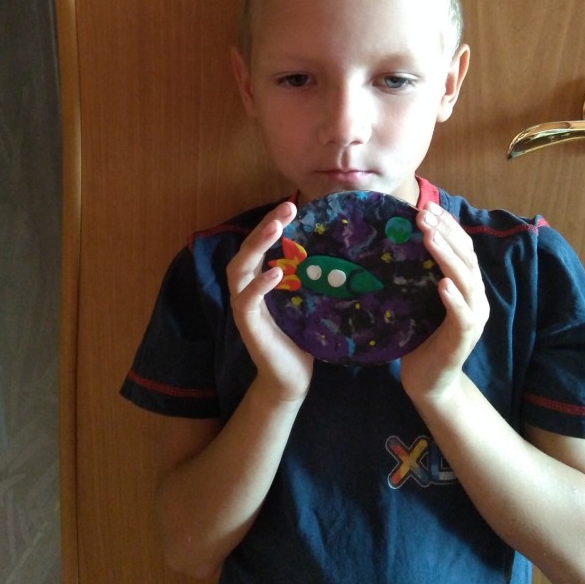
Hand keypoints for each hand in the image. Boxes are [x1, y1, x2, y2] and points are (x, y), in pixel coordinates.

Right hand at [227, 200, 314, 404]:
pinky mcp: (248, 325)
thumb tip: (344, 249)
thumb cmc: (303, 338)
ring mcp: (245, 306)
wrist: (292, 379)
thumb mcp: (310, 301)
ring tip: (275, 228)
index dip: (273, 223)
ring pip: (240, 269)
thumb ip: (313, 277)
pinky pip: (247, 300)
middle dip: (266, 226)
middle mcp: (248, 288)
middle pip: (248, 249)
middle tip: (286, 208)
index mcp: (262, 280)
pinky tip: (274, 274)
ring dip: (257, 246)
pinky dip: (258, 285)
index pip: (262, 244)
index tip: (293, 204)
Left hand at [398, 201, 488, 405]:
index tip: (426, 207)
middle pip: (466, 258)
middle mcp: (475, 297)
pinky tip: (442, 285)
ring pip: (466, 281)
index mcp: (466, 285)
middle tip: (423, 215)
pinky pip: (463, 315)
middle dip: (445, 233)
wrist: (431, 381)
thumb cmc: (420, 337)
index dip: (447, 225)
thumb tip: (390, 242)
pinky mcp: (464, 338)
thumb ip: (414, 275)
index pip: (462, 247)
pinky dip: (454, 299)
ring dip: (448, 257)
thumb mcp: (416, 299)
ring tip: (431, 237)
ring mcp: (474, 317)